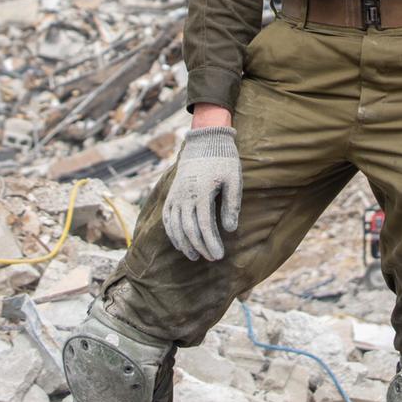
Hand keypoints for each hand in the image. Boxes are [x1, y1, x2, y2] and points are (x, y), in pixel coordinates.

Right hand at [162, 126, 241, 260]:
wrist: (204, 142)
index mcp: (202, 192)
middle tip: (211, 258)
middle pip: (189, 229)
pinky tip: (180, 243)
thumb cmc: (223, 161)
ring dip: (184, 243)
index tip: (218, 256)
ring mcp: (175, 195)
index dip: (211, 243)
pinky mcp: (171, 194)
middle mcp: (185, 195)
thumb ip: (232, 204)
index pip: (204, 225)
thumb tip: (230, 229)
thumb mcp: (234, 179)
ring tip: (195, 256)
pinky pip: (167, 217)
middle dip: (200, 246)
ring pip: (175, 225)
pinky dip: (171, 232)